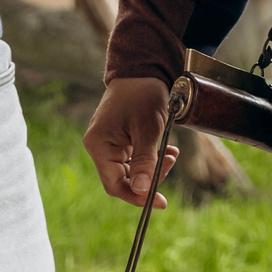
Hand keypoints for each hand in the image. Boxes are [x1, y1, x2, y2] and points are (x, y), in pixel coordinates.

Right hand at [83, 77, 181, 208]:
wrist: (143, 70)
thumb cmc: (143, 95)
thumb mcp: (148, 129)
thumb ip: (145, 161)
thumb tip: (142, 190)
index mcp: (99, 145)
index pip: (115, 184)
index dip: (137, 196)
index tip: (161, 201)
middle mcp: (99, 146)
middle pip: (123, 179)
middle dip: (150, 176)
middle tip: (172, 162)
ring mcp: (108, 143)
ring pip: (131, 170)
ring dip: (153, 167)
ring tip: (173, 154)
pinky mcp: (118, 140)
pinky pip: (133, 158)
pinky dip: (150, 158)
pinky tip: (167, 150)